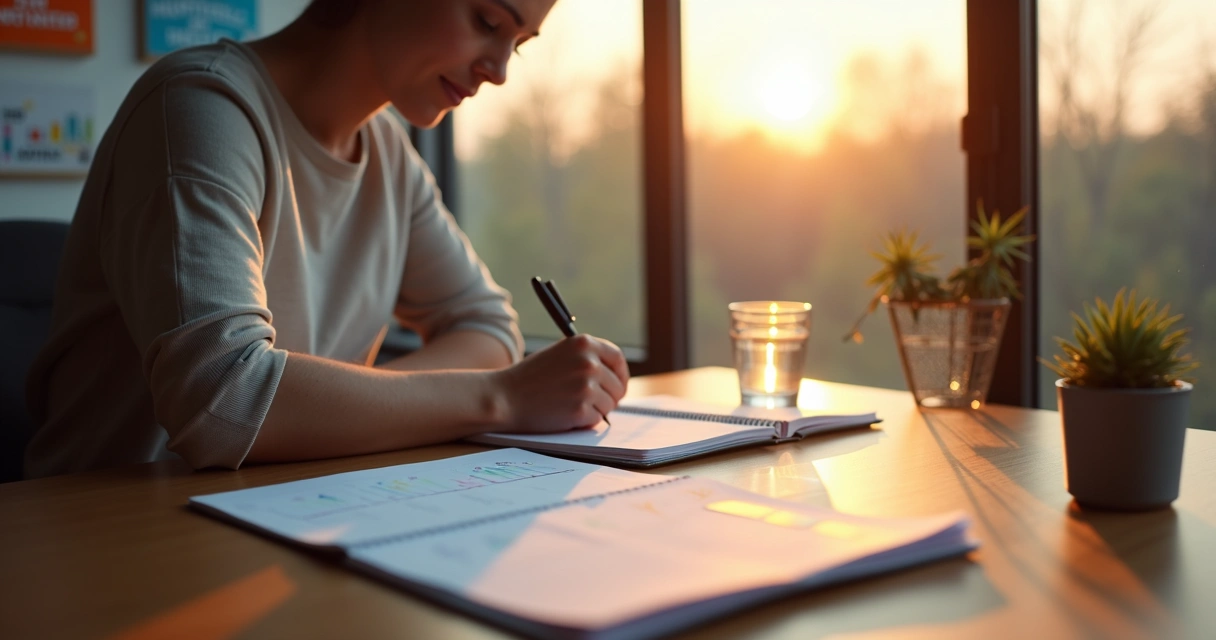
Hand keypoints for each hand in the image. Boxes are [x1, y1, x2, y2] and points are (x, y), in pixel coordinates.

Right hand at [487, 334, 629, 432]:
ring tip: (569, 405)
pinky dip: (584, 421)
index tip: (617, 385)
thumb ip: (586, 359)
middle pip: (617, 386)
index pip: (618, 358)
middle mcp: (589, 362)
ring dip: (595, 410)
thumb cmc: (529, 378)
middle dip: (609, 397)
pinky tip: (564, 415)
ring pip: (609, 405)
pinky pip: (596, 419)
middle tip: (591, 403)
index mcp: (584, 343)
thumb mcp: (560, 355)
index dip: (620, 375)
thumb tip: (613, 375)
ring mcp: (586, 386)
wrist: (504, 397)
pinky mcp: (581, 409)